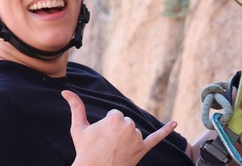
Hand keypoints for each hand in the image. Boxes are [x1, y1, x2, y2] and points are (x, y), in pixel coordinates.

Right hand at [62, 90, 176, 165]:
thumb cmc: (84, 150)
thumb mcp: (78, 128)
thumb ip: (75, 107)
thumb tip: (65, 91)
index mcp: (115, 119)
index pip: (115, 115)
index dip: (106, 126)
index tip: (101, 137)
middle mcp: (129, 127)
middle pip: (125, 122)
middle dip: (116, 132)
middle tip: (106, 145)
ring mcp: (137, 139)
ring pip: (133, 132)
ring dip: (125, 139)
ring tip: (115, 150)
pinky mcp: (142, 150)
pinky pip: (156, 138)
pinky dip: (166, 131)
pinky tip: (175, 123)